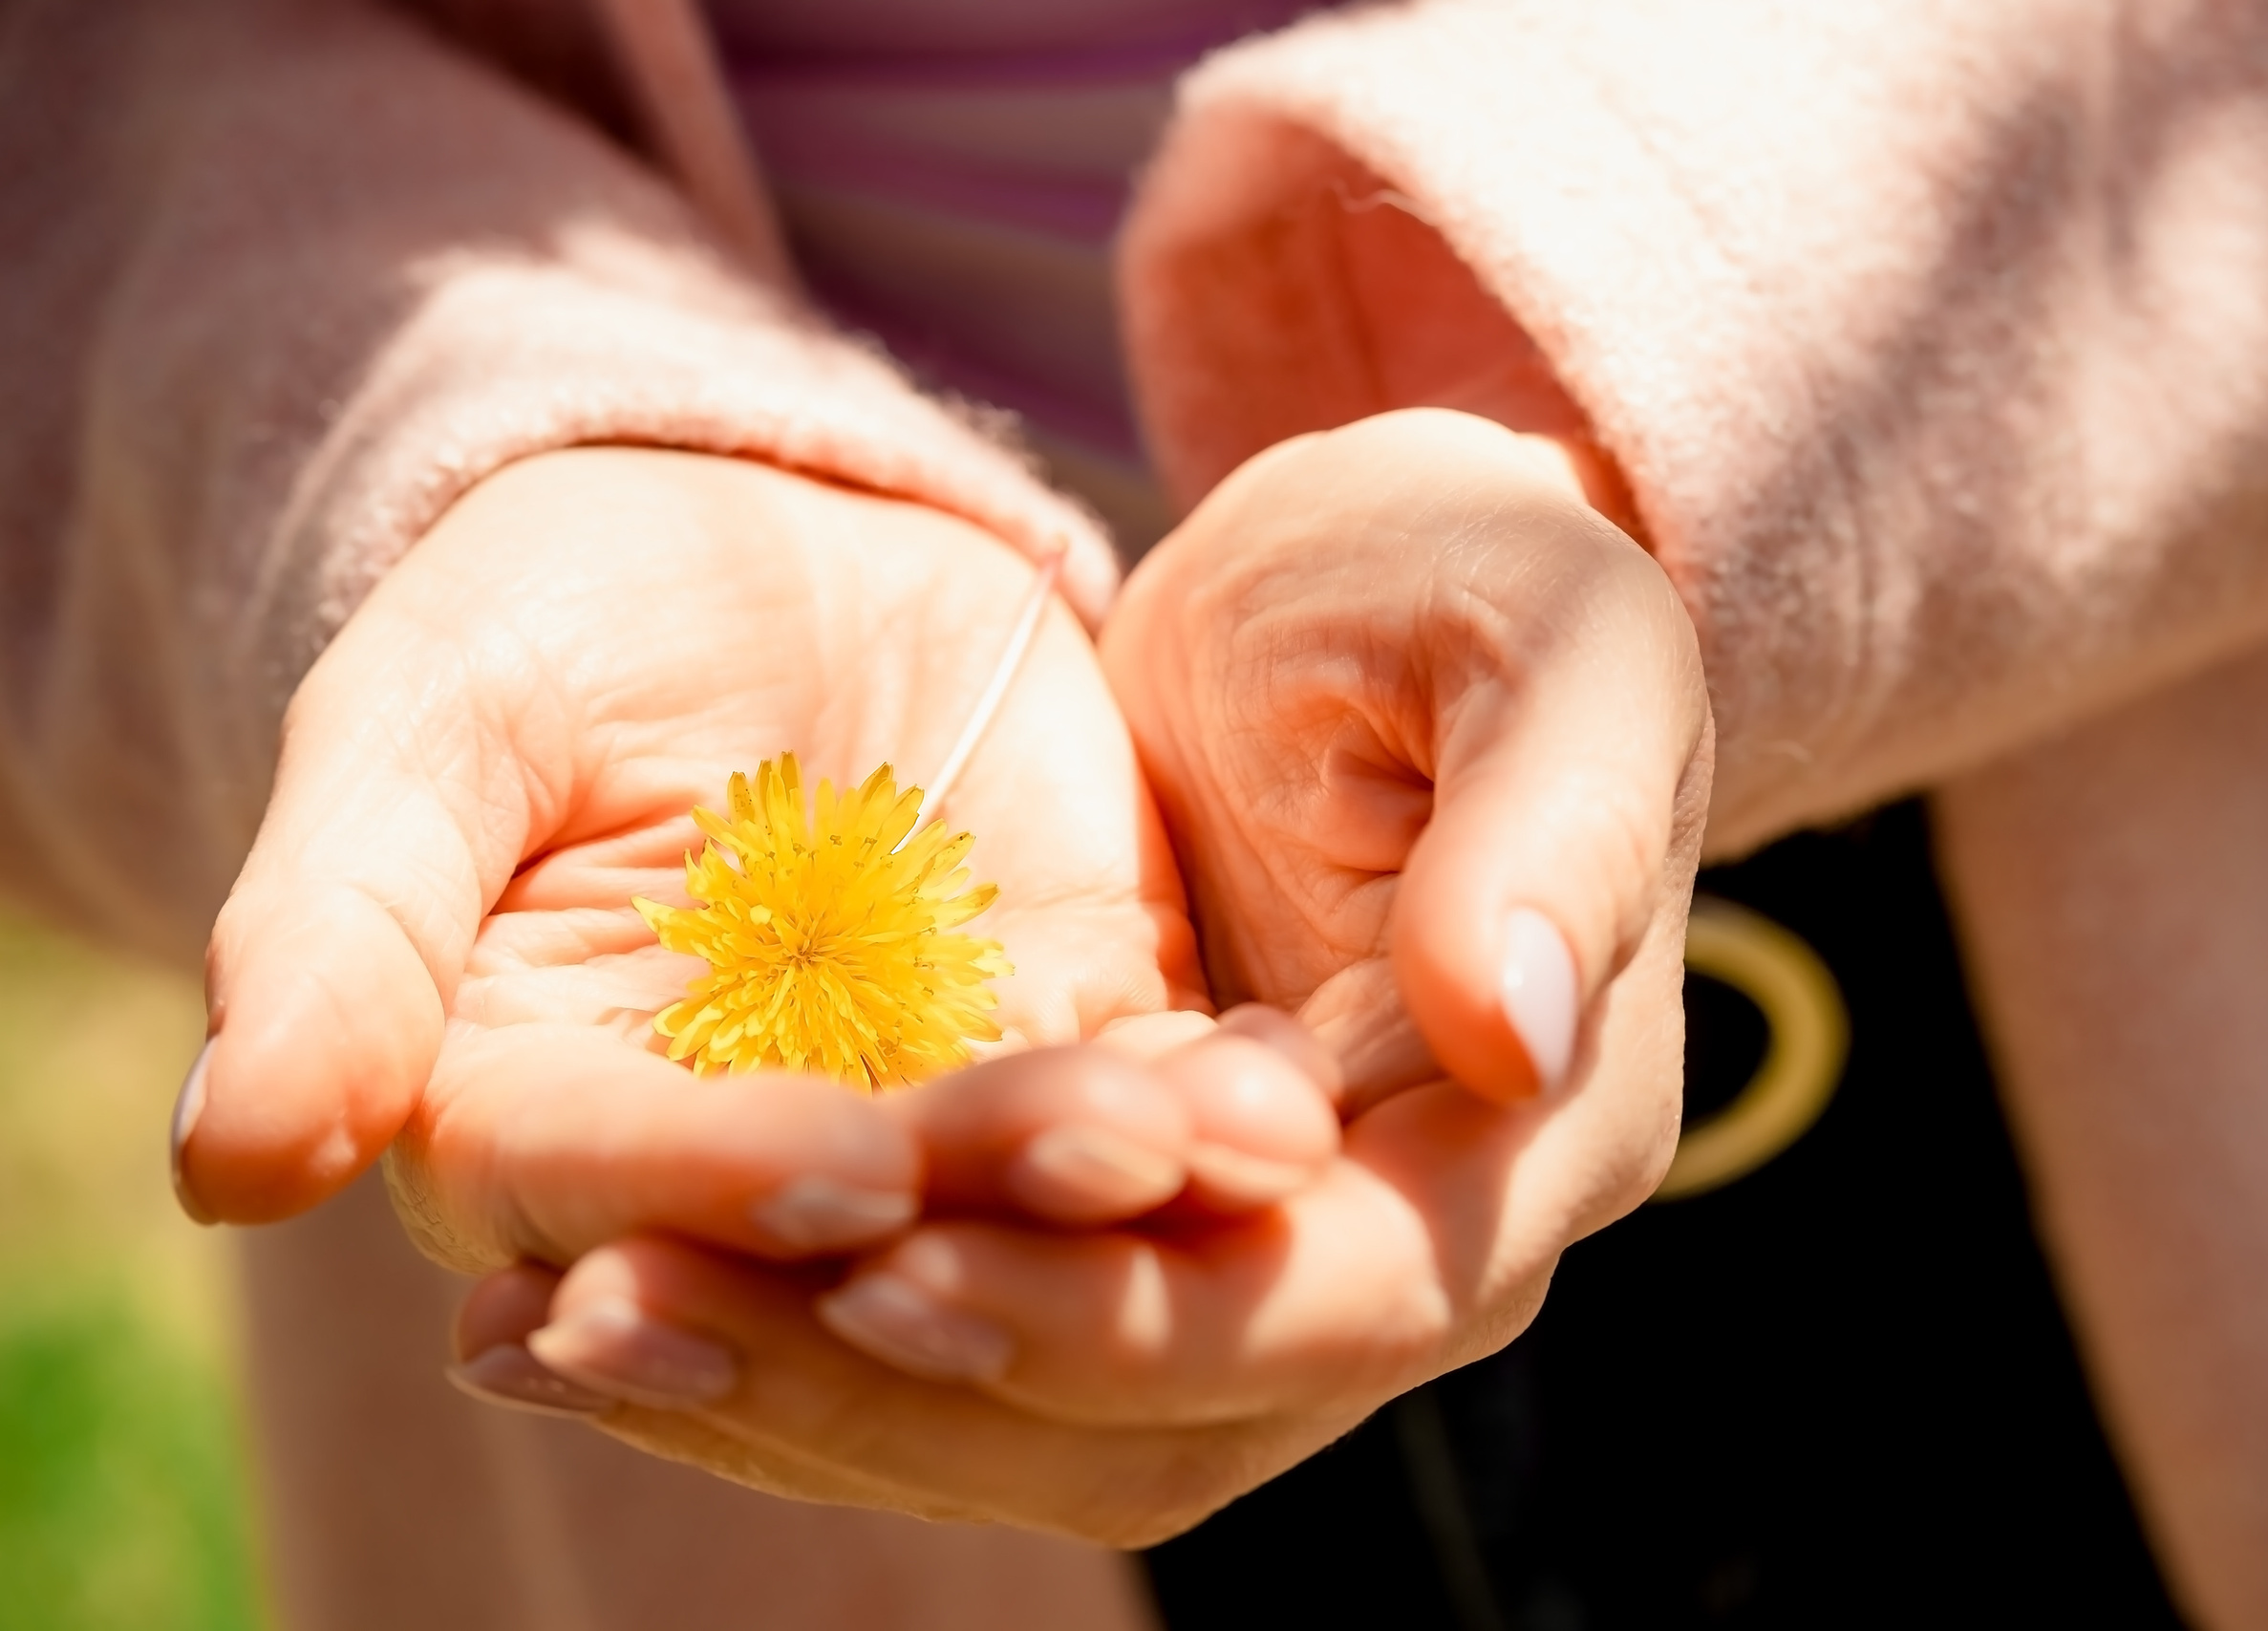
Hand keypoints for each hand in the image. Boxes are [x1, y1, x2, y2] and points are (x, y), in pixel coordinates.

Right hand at [182, 447, 1206, 1270]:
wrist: (755, 538)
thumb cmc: (555, 614)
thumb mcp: (433, 716)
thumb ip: (341, 923)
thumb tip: (228, 1163)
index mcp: (530, 1108)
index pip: (606, 1185)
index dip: (720, 1184)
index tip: (846, 1162)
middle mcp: (730, 1154)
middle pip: (841, 1228)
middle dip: (977, 1202)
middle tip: (1106, 1153)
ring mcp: (910, 1102)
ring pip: (1010, 1192)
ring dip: (1127, 1182)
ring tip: (1239, 1137)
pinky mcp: (1061, 1034)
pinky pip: (1137, 1097)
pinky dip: (1208, 1112)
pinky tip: (1294, 1095)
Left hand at [464, 409, 1712, 1541]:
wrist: (1377, 592)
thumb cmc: (1476, 581)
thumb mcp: (1550, 641)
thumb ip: (1553, 827)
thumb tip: (1514, 1031)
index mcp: (1543, 1133)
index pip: (1344, 1297)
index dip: (1120, 1313)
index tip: (892, 1266)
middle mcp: (1410, 1247)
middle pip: (1163, 1413)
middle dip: (908, 1386)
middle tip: (640, 1315)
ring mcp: (1260, 1255)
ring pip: (1045, 1420)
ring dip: (817, 1392)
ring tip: (580, 1325)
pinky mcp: (1126, 1225)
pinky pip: (975, 1335)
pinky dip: (805, 1334)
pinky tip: (612, 1294)